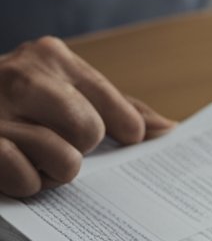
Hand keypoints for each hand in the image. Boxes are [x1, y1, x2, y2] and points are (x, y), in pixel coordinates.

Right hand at [0, 36, 174, 197]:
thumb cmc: (12, 105)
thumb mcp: (60, 90)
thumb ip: (115, 106)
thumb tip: (167, 130)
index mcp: (50, 56)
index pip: (117, 110)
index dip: (123, 132)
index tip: (122, 138)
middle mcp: (22, 74)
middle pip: (92, 134)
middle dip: (79, 150)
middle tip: (53, 144)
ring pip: (65, 162)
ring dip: (50, 171)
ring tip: (30, 156)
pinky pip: (26, 180)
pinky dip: (25, 184)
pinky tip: (11, 170)